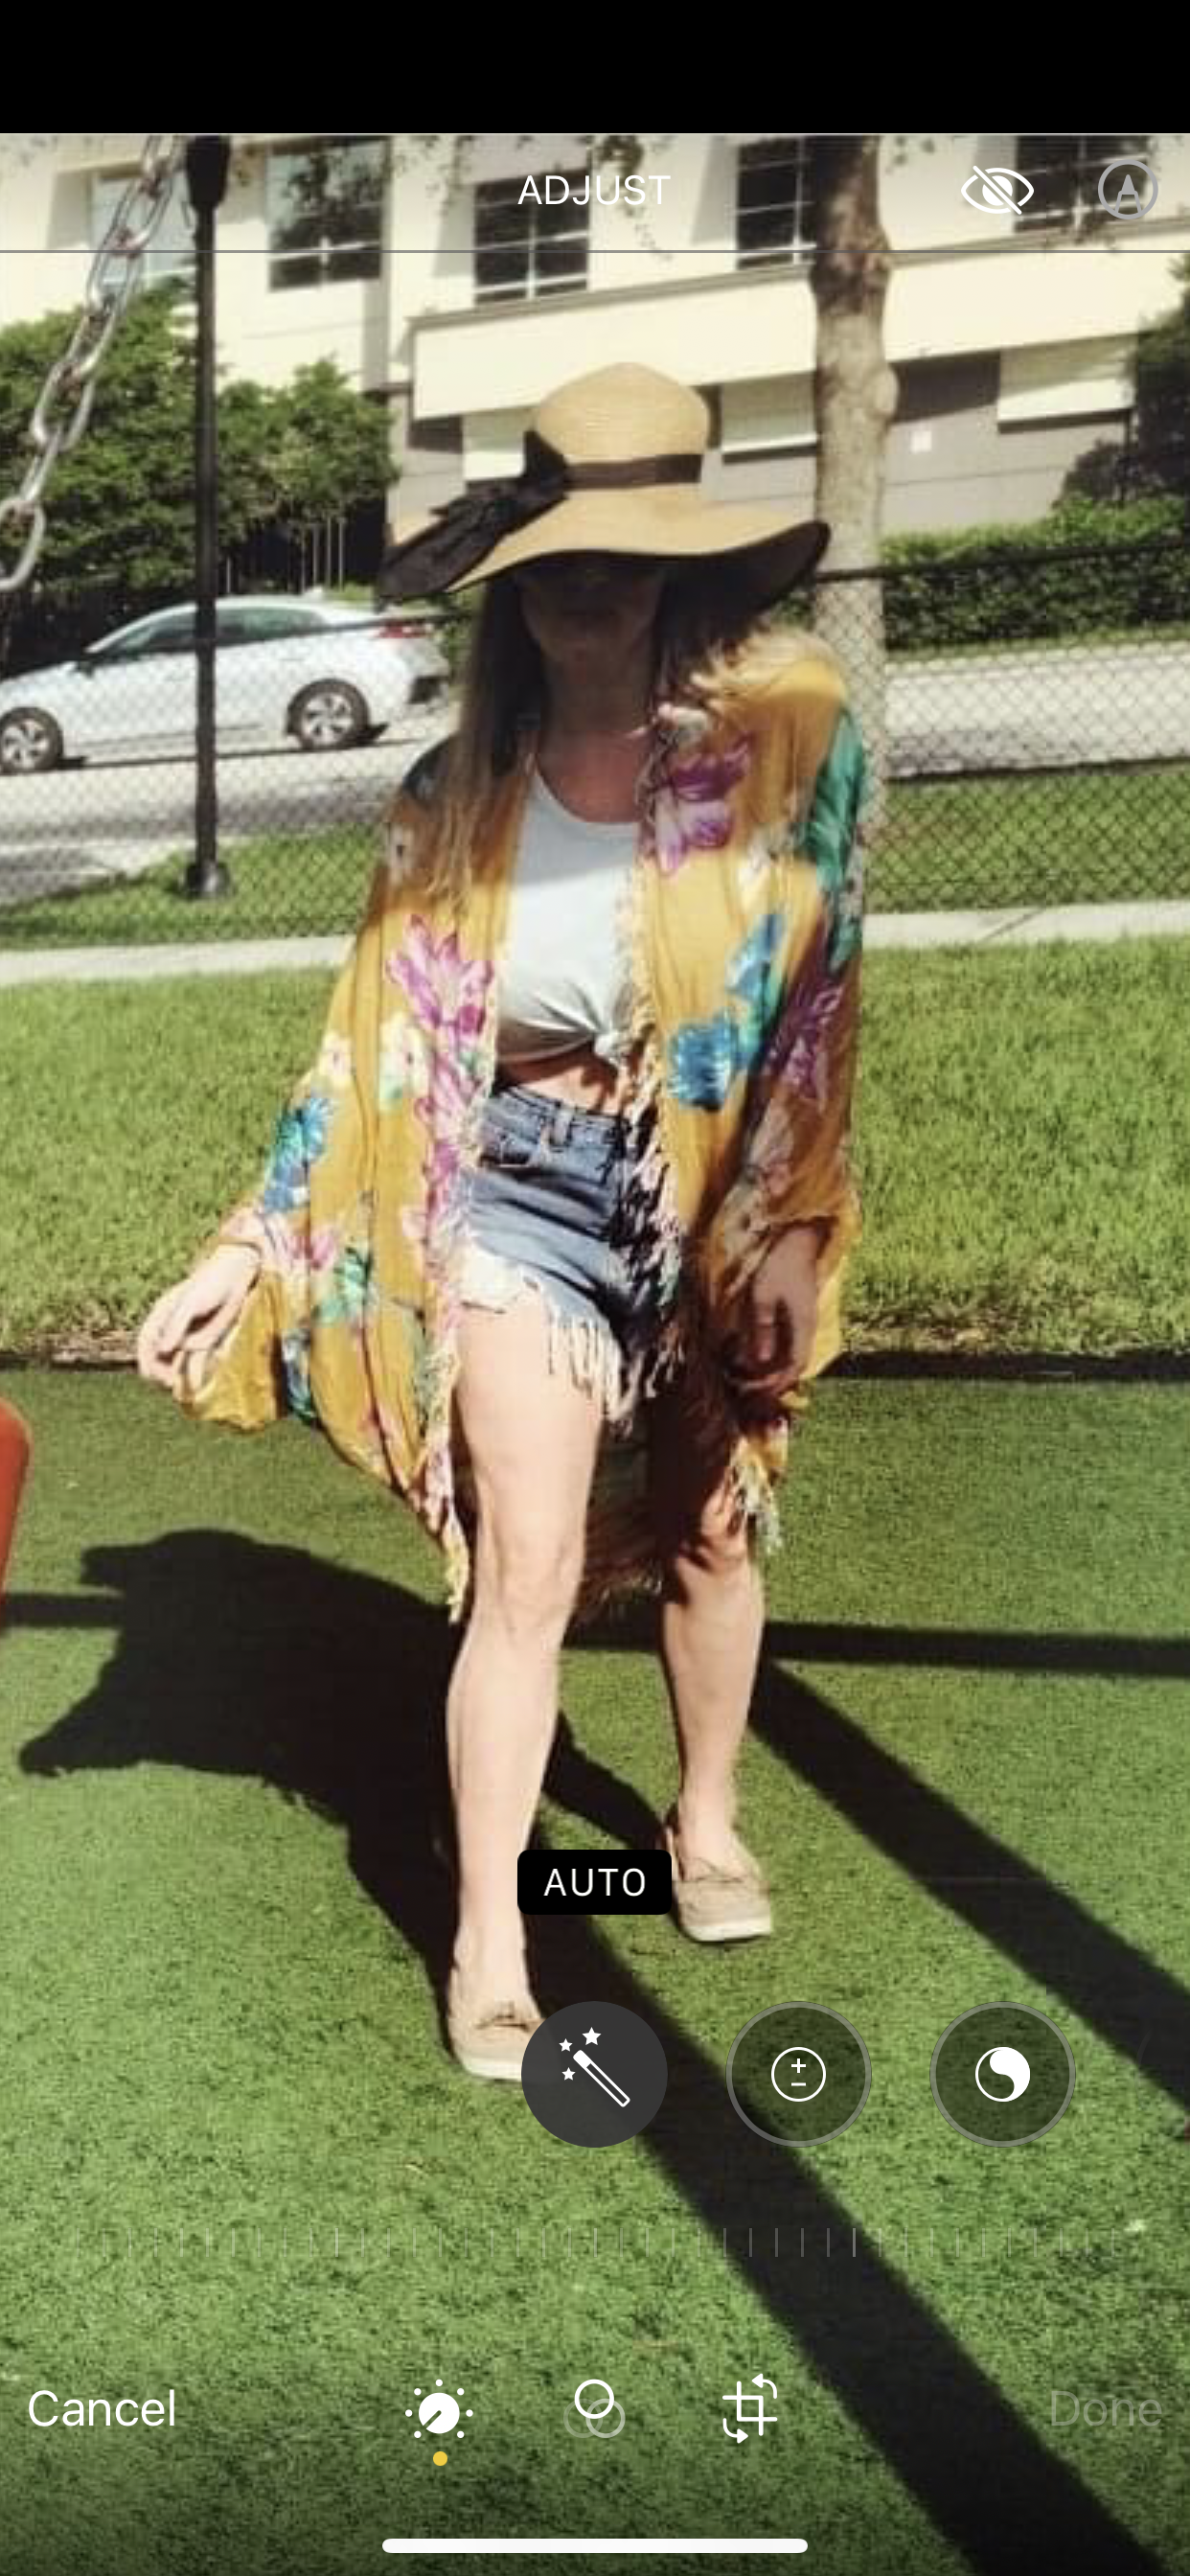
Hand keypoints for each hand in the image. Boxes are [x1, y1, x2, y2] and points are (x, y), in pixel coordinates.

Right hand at [136, 1244, 258, 1393]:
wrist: (234, 1278)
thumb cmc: (209, 1286)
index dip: (145, 1360)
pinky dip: (193, 1374)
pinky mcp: (205, 1343)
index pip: (146, 1343)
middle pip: (158, 1357)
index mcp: (161, 1317)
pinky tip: (195, 1386)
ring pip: (175, 1363)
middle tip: (167, 1385)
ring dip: (174, 1377)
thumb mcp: (190, 1304)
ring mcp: (187, 1337)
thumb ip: (176, 1327)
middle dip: (159, 1373)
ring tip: (177, 1391)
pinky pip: (195, 1362)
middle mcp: (171, 1330)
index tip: (150, 1376)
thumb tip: (161, 1350)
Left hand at [719, 1224, 823, 1421]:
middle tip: (748, 1389)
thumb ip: (762, 1327)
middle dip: (773, 1381)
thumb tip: (761, 1360)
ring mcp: (805, 1319)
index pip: (794, 1366)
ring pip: (792, 1354)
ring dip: (773, 1368)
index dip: (776, 1383)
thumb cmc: (780, 1261)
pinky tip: (757, 1354)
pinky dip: (773, 1353)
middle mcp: (808, 1326)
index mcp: (803, 1325)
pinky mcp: (798, 1312)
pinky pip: (788, 1341)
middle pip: (795, 1365)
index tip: (754, 1391)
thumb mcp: (763, 1294)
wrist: (799, 1236)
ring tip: (750, 1376)